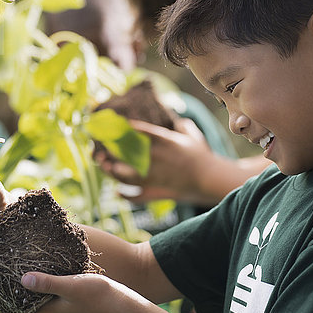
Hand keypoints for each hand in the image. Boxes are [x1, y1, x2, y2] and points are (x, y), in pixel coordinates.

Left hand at [0, 272, 147, 312]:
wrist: (122, 306)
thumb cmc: (97, 296)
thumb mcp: (70, 286)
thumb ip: (48, 283)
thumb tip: (22, 280)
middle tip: (5, 301)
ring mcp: (67, 310)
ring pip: (43, 311)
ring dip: (30, 305)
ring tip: (22, 289)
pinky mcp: (76, 303)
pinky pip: (55, 303)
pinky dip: (46, 297)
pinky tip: (49, 281)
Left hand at [95, 118, 216, 203]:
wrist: (210, 179)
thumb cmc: (203, 157)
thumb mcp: (193, 137)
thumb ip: (183, 126)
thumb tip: (177, 119)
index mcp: (166, 141)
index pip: (143, 131)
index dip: (128, 127)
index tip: (117, 124)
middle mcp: (157, 157)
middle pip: (127, 153)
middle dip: (112, 150)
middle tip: (101, 146)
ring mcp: (155, 174)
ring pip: (126, 174)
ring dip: (112, 169)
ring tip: (103, 163)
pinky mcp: (156, 188)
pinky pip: (135, 192)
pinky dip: (125, 194)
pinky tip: (116, 190)